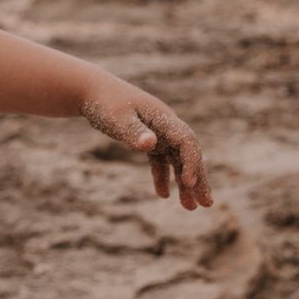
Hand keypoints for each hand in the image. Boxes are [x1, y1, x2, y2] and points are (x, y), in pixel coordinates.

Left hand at [81, 81, 212, 209]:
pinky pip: (160, 161)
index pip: (187, 141)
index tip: (189, 183)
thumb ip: (134, 131)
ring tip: (190, 207)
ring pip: (177, 160)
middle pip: (188, 154)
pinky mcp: (147, 140)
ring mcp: (158, 133)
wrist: (91, 91)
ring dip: (184, 183)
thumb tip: (151, 144)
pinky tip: (163, 195)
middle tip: (206, 203)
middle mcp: (166, 126)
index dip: (192, 162)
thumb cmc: (105, 102)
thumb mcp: (117, 117)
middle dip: (198, 178)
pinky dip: (162, 176)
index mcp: (164, 118)